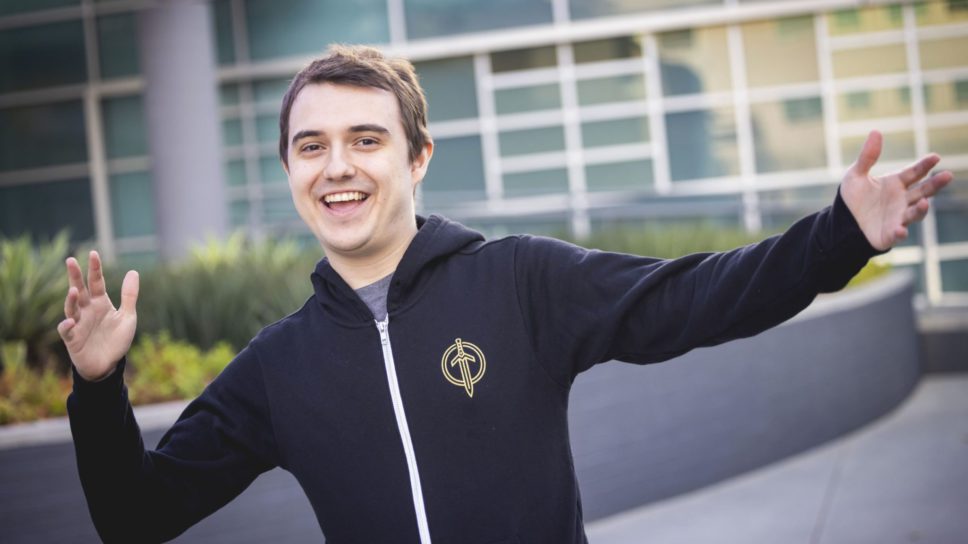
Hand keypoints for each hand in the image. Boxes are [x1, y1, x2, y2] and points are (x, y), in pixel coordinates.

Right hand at [57, 251, 138, 381]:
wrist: (109, 365)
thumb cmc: (116, 340)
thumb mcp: (127, 317)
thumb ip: (129, 295)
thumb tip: (133, 271)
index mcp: (100, 303)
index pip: (96, 282)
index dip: (95, 268)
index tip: (93, 253)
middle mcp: (87, 310)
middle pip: (79, 290)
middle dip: (74, 276)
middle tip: (70, 260)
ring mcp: (78, 324)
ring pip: (70, 308)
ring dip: (70, 299)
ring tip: (73, 290)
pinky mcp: (73, 339)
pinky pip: (66, 331)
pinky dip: (67, 326)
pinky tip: (70, 322)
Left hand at [841, 130, 952, 250]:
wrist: (842, 223)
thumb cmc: (852, 198)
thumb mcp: (856, 175)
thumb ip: (867, 157)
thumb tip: (875, 131)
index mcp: (896, 184)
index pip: (914, 172)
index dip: (924, 165)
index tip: (935, 157)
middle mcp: (902, 200)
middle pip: (923, 191)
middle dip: (935, 184)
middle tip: (947, 175)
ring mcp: (898, 217)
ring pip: (915, 213)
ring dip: (921, 209)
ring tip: (924, 202)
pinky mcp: (889, 234)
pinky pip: (898, 234)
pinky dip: (900, 232)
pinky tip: (900, 230)